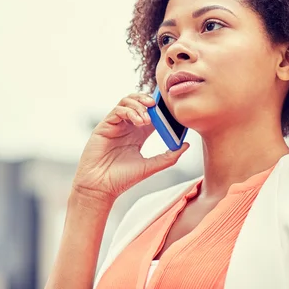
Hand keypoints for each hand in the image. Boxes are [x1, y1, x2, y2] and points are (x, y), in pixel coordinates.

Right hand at [72, 92, 188, 202]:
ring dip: (139, 105)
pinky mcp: (104, 126)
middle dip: (148, 100)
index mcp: (138, 134)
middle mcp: (127, 126)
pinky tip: (138, 122)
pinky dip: (130, 112)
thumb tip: (186, 145)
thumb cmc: (122, 179)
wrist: (101, 187)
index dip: (160, 108)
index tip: (170, 108)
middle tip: (158, 106)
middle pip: (138, 102)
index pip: (151, 113)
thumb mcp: (151, 166)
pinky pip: (117, 110)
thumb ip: (169, 156)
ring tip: (147, 119)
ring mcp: (115, 125)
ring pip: (127, 102)